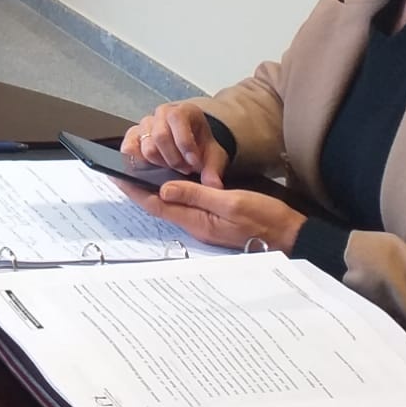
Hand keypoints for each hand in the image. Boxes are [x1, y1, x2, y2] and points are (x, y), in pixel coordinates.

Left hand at [122, 178, 305, 253]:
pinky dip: (171, 192)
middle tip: (119, 170)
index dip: (134, 190)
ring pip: (170, 205)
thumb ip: (198, 195)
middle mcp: (195, 224)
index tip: (115, 175)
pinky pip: (184, 205)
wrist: (290, 235)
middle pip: (159, 206)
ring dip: (152, 190)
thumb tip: (164, 189)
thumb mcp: (231, 202)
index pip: (156, 205)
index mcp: (196, 221)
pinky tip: (167, 182)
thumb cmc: (265, 219)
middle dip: (137, 189)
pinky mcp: (212, 220)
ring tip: (136, 172)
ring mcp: (204, 223)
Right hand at [123, 100, 226, 187]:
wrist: (191, 141)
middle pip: (159, 137)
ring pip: (146, 146)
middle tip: (184, 169)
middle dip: (173, 159)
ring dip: (159, 163)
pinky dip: (139, 161)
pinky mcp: (133, 136)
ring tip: (171, 168)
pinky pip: (129, 148)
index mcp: (182, 111)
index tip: (194, 164)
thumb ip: (214, 170)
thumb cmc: (200, 145)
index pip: (178, 121)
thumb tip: (213, 186)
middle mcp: (160, 113)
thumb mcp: (214, 155)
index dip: (185, 146)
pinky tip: (153, 168)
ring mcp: (145, 124)